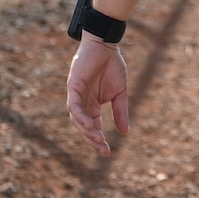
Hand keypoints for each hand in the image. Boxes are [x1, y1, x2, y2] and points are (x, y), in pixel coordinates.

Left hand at [66, 36, 130, 154]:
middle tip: (103, 149)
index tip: (107, 152)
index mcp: (92, 105)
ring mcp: (76, 95)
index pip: (93, 127)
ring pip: (77, 118)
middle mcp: (82, 103)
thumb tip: (125, 133)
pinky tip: (89, 124)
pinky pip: (74, 105)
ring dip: (86, 130)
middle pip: (83, 126)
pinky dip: (80, 115)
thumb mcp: (120, 93)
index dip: (98, 140)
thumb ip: (120, 112)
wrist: (106, 45)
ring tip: (98, 138)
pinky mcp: (73, 86)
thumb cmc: (112, 66)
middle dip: (92, 139)